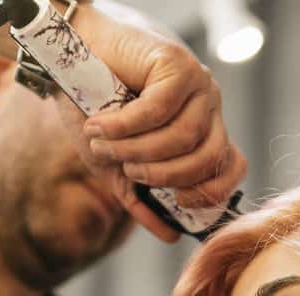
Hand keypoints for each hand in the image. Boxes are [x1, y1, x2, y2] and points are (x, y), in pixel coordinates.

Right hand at [60, 4, 246, 241]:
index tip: (180, 202)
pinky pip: (160, 109)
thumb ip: (141, 199)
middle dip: (164, 176)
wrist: (68, 56)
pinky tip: (100, 126)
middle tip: (128, 170)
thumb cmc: (92, 109)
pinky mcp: (177, 65)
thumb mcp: (116, 164)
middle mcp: (207, 109)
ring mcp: (196, 86)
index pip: (230, 167)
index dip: (212, 192)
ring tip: (104, 145)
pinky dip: (126, 126)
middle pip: (207, 158)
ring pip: (184, 137)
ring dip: (138, 151)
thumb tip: (171, 236)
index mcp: (203, 132)